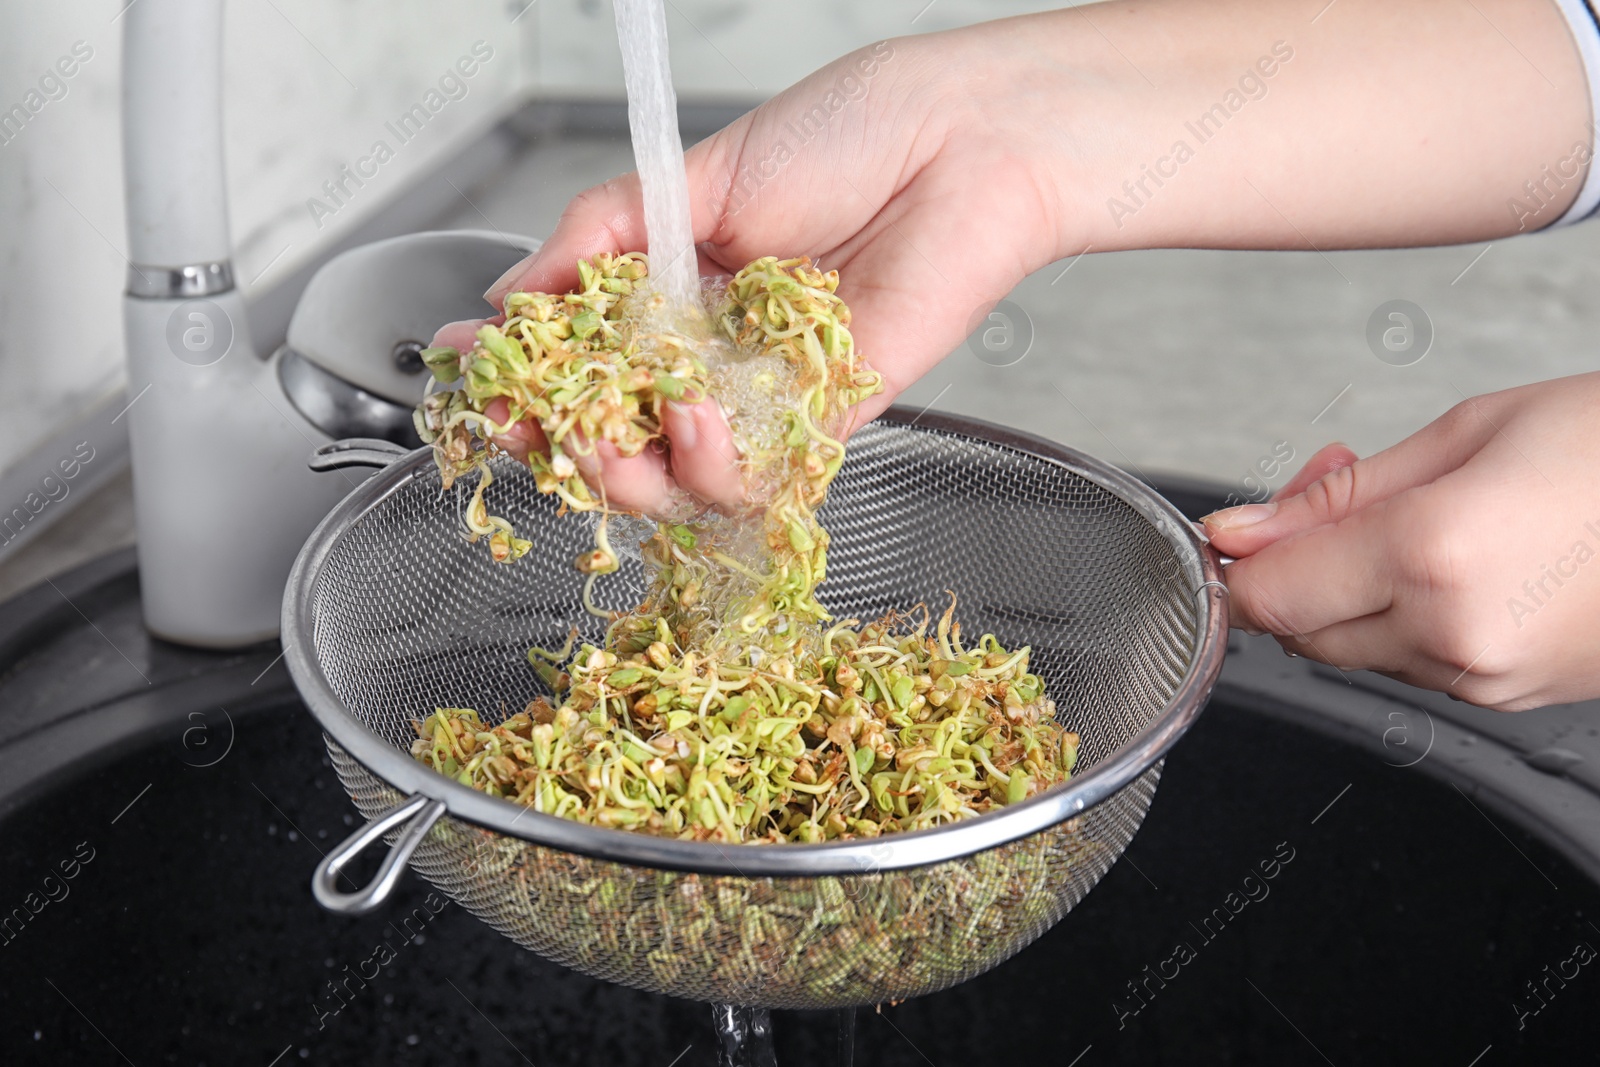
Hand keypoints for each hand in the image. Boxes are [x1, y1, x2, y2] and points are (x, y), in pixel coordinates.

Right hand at [434, 29, 1074, 514]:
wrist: (960, 142)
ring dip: (632, 476)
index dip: (528, 391)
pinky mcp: (823, 424)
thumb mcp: (688, 176)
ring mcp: (767, 398)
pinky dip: (711, 469)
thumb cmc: (847, 135)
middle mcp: (715, 356)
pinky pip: (754, 483)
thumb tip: (510, 295)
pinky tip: (695, 419)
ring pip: (679, 485)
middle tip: (537, 428)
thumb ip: (595, 238)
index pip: (584, 367)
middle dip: (567, 451)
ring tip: (621, 436)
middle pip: (620, 445)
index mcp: (676, 296)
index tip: (479, 389)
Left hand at [1202, 373, 1599, 711]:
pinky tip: (1453, 557)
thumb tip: (1242, 530)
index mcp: (1433, 555)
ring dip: (1351, 589)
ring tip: (1417, 512)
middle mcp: (1453, 634)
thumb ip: (1338, 495)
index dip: (1242, 559)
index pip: (1268, 592)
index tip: (1241, 526)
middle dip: (1297, 566)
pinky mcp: (1512, 697)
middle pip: (1300, 628)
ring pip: (1352, 648)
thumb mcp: (1470, 433)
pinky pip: (1413, 662)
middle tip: (1336, 490)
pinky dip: (1403, 615)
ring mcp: (1487, 678)